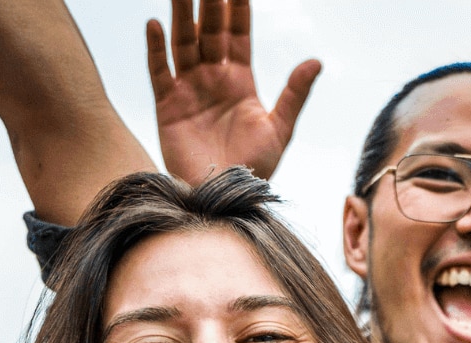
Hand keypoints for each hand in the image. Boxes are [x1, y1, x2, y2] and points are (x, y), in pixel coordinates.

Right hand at [146, 0, 318, 184]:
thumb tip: (316, 61)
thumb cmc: (256, 167)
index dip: (237, 9)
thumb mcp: (280, 129)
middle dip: (209, 5)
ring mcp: (189, 89)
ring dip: (181, 16)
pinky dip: (155, 48)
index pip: (238, 36)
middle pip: (209, 32)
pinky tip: (154, 24)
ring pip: (183, 43)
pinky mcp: (167, 104)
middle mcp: (213, 79)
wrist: (226, 195)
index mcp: (241, 82)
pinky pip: (159, 70)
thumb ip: (295, 93)